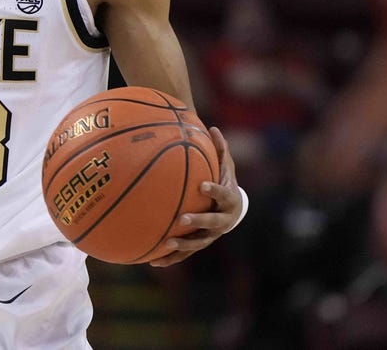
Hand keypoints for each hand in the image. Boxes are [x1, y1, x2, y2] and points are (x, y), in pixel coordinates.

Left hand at [149, 126, 241, 266]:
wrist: (234, 209)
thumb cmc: (225, 181)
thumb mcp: (225, 165)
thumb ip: (219, 149)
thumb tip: (211, 127)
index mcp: (228, 199)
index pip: (224, 193)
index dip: (214, 190)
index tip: (202, 185)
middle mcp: (222, 220)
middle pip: (211, 222)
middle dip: (198, 221)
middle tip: (182, 219)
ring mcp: (211, 234)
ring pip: (198, 242)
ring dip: (183, 245)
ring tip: (166, 244)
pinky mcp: (200, 243)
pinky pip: (185, 252)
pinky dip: (170, 257)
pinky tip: (152, 260)